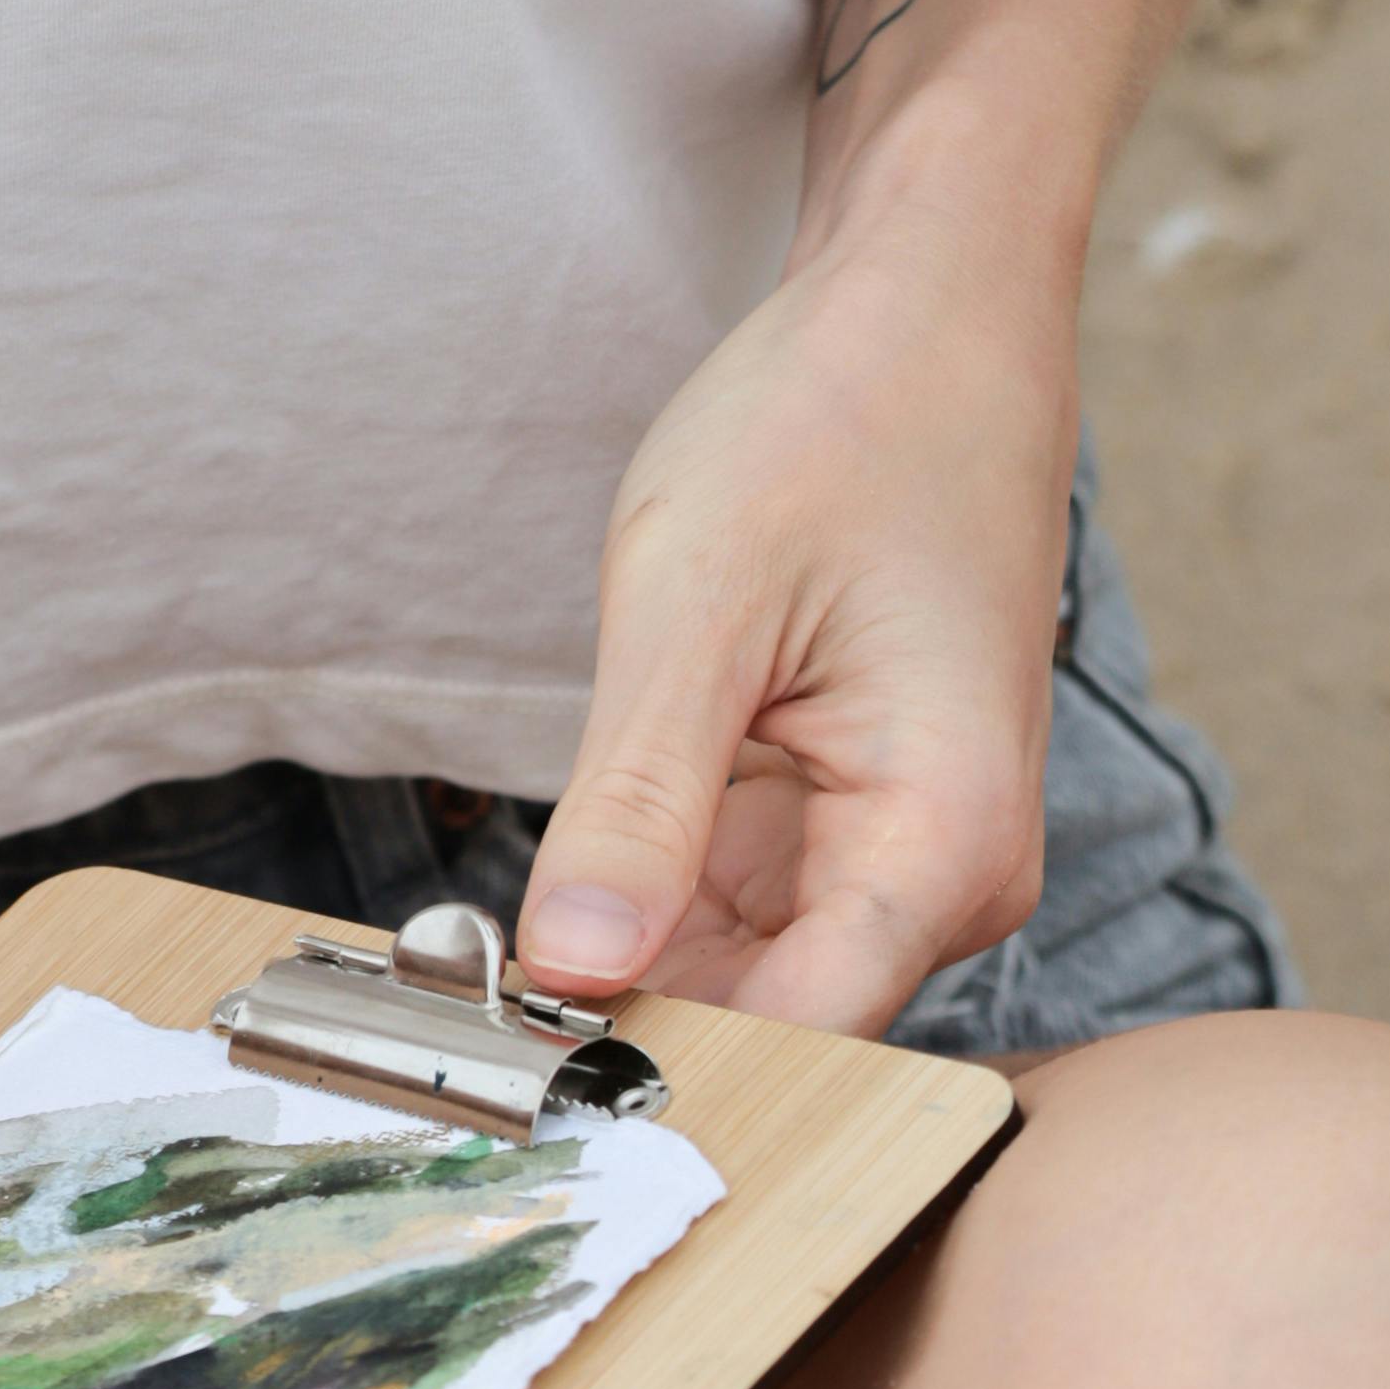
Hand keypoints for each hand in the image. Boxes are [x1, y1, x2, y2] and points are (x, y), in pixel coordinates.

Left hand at [517, 210, 1077, 1035]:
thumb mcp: (700, 604)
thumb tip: (573, 970)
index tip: (493, 1071)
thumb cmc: (841, 422)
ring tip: (475, 957)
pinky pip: (737, 914)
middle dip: (613, 1022)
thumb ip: (639, 803)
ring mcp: (903, 860)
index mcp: (943, 840)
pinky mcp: (851, 830)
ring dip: (619, 968)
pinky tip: (554, 895)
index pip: (795, 1036)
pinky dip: (644, 910)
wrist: (929, 317)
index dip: (643, 1063)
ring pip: (740, 978)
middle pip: (769, 1026)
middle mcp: (947, 879)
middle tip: (442, 1006)